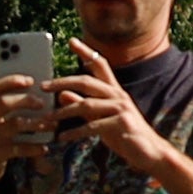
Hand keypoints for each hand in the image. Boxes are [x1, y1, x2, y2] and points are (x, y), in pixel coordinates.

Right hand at [0, 68, 38, 178]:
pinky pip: (20, 148)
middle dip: (26, 100)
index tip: (30, 80)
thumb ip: (4, 111)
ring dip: (37, 123)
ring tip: (52, 125)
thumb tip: (37, 97)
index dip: (11, 81)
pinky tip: (45, 148)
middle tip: (42, 103)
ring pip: (15, 124)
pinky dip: (35, 148)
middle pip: (4, 103)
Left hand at [52, 47, 170, 177]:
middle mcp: (118, 96)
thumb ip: (82, 106)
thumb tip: (62, 94)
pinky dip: (75, 132)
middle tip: (43, 86)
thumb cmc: (124, 134)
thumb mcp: (99, 118)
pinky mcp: (121, 124)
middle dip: (63, 82)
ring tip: (47, 119)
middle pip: (87, 82)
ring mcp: (121, 109)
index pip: (100, 65)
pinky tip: (62, 137)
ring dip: (64, 112)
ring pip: (87, 104)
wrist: (149, 152)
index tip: (71, 40)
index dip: (86, 52)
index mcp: (114, 91)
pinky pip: (93, 126)